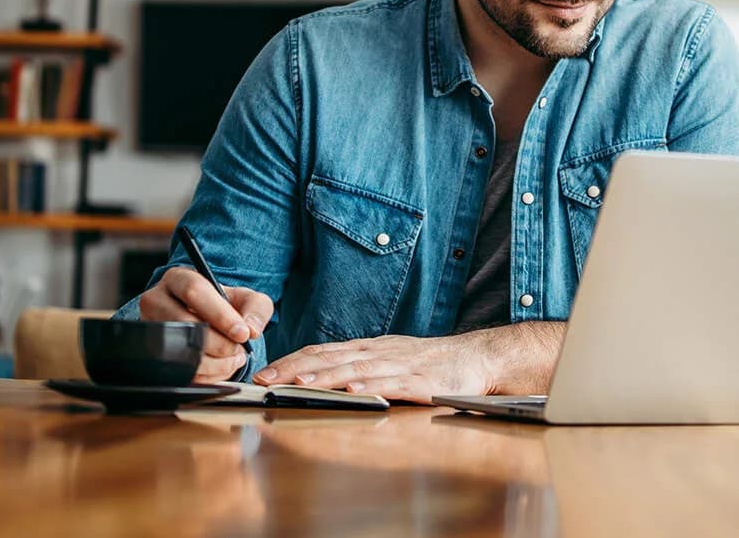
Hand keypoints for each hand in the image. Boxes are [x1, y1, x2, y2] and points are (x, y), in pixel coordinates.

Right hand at [137, 267, 273, 382]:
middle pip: (185, 324)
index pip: (194, 291)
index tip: (242, 333)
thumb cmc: (224, 307)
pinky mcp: (153, 356)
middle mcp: (156, 301)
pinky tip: (220, 368)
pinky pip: (179, 372)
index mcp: (178, 279)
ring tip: (232, 358)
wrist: (207, 325)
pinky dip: (207, 376)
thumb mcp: (246, 300)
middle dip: (219, 343)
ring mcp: (151, 330)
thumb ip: (256, 308)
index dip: (220, 314)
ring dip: (215, 363)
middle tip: (238, 349)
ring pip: (181, 352)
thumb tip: (251, 329)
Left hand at [251, 331, 496, 403]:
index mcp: (367, 348)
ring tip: (299, 385)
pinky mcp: (420, 382)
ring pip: (355, 370)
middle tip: (265, 380)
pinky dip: (370, 386)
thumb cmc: (428, 363)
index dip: (291, 361)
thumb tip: (318, 376)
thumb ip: (357, 365)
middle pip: (330, 359)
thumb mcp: (386, 358)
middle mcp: (377, 353)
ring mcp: (398, 365)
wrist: (474, 358)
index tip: (264, 373)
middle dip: (294, 369)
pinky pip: (391, 383)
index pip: (321, 351)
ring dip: (324, 377)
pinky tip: (352, 391)